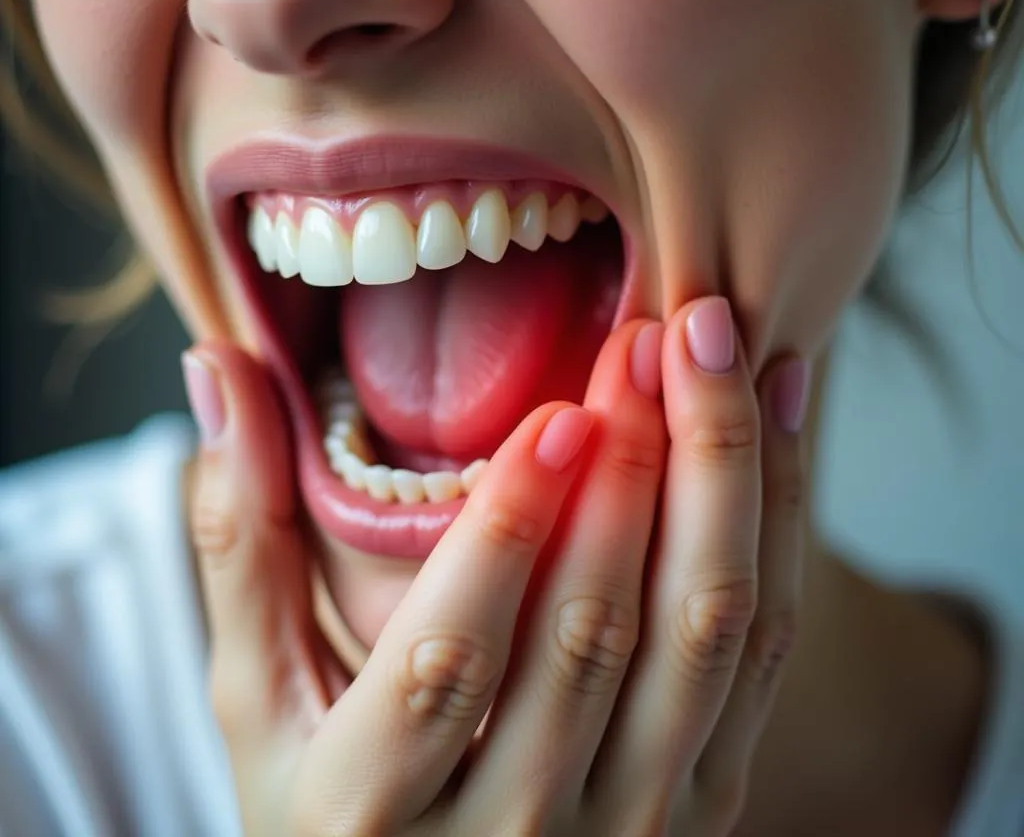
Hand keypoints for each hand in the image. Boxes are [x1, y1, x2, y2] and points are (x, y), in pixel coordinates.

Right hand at [184, 297, 809, 835]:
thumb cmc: (324, 807)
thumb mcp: (257, 698)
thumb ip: (237, 538)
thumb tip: (216, 369)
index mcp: (373, 806)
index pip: (450, 660)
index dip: (507, 532)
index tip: (557, 410)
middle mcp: (514, 832)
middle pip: (598, 632)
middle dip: (635, 467)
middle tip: (653, 336)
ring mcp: (629, 826)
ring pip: (701, 635)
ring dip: (723, 481)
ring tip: (721, 355)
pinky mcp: (704, 804)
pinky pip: (758, 656)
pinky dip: (776, 529)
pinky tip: (776, 424)